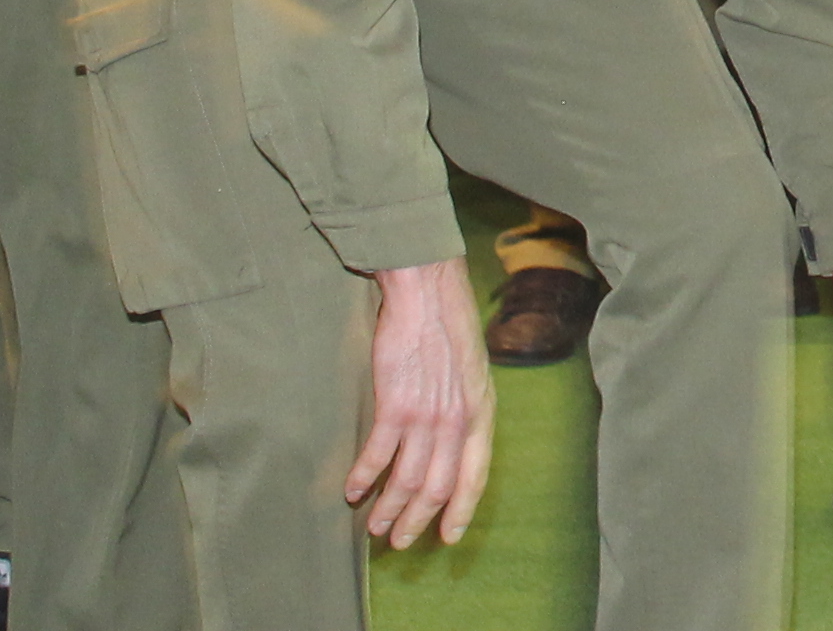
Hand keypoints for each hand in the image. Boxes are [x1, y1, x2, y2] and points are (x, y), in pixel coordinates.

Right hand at [349, 260, 495, 547]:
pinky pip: (377, 456)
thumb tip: (454, 442)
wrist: (428, 291)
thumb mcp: (473, 372)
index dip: (460, 511)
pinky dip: (362, 478)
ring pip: (406, 480)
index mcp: (481, 412)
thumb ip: (465, 408)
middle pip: (437, 487)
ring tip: (373, 525)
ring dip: (387, 508)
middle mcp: (457, 420)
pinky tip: (351, 491)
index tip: (447, 538)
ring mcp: (427, 415)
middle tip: (398, 540)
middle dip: (416, 521)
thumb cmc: (448, 327)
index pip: (474, 476)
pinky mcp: (395, 405)